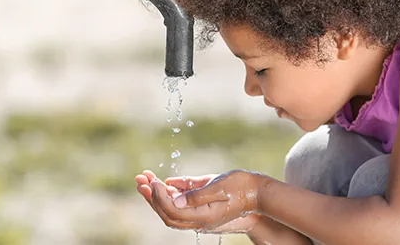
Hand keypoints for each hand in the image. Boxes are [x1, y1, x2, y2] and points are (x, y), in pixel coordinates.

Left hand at [135, 170, 263, 233]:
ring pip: (172, 211)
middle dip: (152, 197)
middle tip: (140, 180)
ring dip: (157, 196)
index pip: (173, 211)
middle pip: (168, 214)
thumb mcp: (219, 187)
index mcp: (204, 216)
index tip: (153, 182)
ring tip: (144, 179)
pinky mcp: (202, 208)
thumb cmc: (243, 187)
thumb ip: (196, 194)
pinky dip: (169, 194)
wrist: (260, 194)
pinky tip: (162, 182)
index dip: (160, 198)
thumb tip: (174, 198)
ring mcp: (201, 216)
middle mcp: (200, 220)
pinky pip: (181, 205)